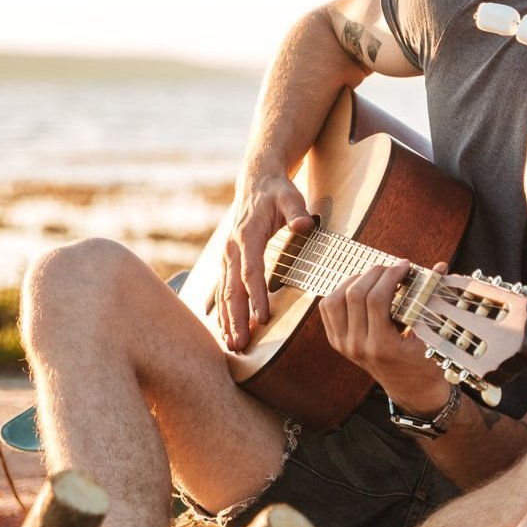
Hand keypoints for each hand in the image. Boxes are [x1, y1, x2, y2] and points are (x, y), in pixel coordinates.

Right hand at [218, 172, 308, 351]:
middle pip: (232, 289)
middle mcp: (232, 248)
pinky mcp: (227, 261)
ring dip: (227, 320)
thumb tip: (304, 224)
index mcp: (247, 236)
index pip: (251, 271)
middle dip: (236, 318)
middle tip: (240, 344)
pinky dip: (223, 311)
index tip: (262, 319)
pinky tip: (225, 330)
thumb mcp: (290, 196)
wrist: (255, 180)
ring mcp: (227, 256)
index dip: (256, 296)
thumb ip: (296, 211)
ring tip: (231, 345)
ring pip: (224, 293)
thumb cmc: (277, 191)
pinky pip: (222, 290)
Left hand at [314, 260, 451, 415]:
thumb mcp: (432, 335)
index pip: (377, 300)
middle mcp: (358, 347)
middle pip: (355, 295)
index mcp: (383, 347)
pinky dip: (340, 292)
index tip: (405, 267)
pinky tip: (361, 288)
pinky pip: (328, 309)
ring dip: (355, 281)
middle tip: (393, 269)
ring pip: (335, 300)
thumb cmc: (426, 361)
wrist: (412, 389)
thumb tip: (440, 266)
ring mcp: (344, 345)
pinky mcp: (337, 341)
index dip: (391, 276)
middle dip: (376, 273)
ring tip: (375, 277)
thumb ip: (433, 298)